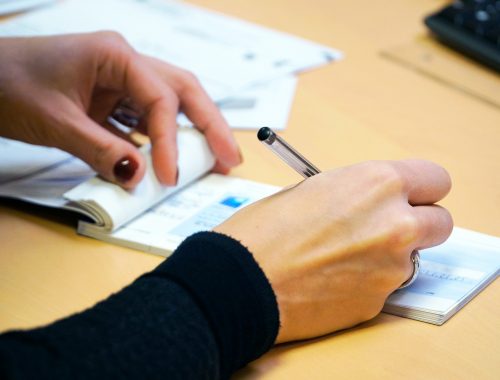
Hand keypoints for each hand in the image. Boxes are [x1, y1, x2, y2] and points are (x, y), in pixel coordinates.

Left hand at [0, 32, 240, 187]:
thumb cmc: (7, 84)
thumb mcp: (55, 121)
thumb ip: (100, 150)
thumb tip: (140, 178)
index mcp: (115, 55)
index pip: (159, 99)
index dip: (171, 140)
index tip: (170, 177)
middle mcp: (125, 64)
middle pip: (182, 92)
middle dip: (209, 125)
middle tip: (231, 157)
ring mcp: (120, 81)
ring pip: (168, 106)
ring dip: (191, 134)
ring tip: (213, 161)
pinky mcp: (111, 100)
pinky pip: (145, 121)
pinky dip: (160, 142)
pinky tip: (170, 160)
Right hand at [215, 160, 452, 342]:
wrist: (240, 281)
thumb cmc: (263, 230)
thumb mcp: (312, 189)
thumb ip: (355, 193)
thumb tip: (370, 204)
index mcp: (376, 184)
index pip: (435, 180)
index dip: (420, 189)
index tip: (410, 198)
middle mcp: (395, 224)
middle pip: (440, 222)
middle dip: (418, 224)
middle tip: (387, 228)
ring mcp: (390, 268)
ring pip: (412, 258)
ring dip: (388, 256)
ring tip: (341, 257)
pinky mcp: (377, 303)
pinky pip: (385, 286)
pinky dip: (367, 282)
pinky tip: (331, 279)